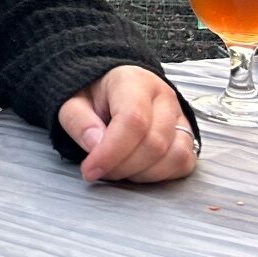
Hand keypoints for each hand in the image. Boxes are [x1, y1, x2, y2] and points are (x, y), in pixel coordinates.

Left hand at [57, 65, 197, 184]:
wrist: (110, 89)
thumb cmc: (92, 96)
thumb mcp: (72, 102)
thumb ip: (79, 122)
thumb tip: (95, 145)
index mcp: (134, 81)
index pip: (133, 121)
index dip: (112, 152)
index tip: (91, 169)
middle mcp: (164, 97)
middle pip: (155, 143)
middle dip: (123, 167)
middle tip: (98, 170)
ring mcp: (179, 117)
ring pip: (174, 156)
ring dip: (142, 174)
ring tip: (117, 168)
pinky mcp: (186, 136)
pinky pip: (183, 164)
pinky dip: (160, 175)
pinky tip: (136, 169)